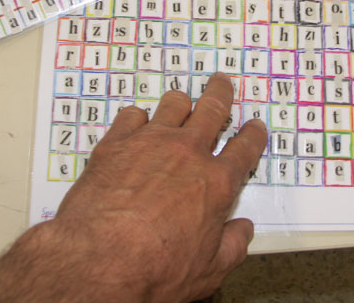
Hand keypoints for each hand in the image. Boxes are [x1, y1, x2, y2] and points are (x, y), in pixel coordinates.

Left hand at [0, 73, 266, 302]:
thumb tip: (242, 232)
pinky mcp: (116, 143)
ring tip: (180, 100)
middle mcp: (187, 155)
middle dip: (221, 93)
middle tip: (222, 83)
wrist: (99, 261)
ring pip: (173, 104)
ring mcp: (151, 143)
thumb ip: (232, 246)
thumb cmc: (152, 268)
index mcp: (216, 184)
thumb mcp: (209, 271)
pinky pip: (131, 115)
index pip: (244, 149)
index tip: (254, 127)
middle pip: (213, 110)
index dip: (253, 135)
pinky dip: (137, 118)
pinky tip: (135, 123)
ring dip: (180, 102)